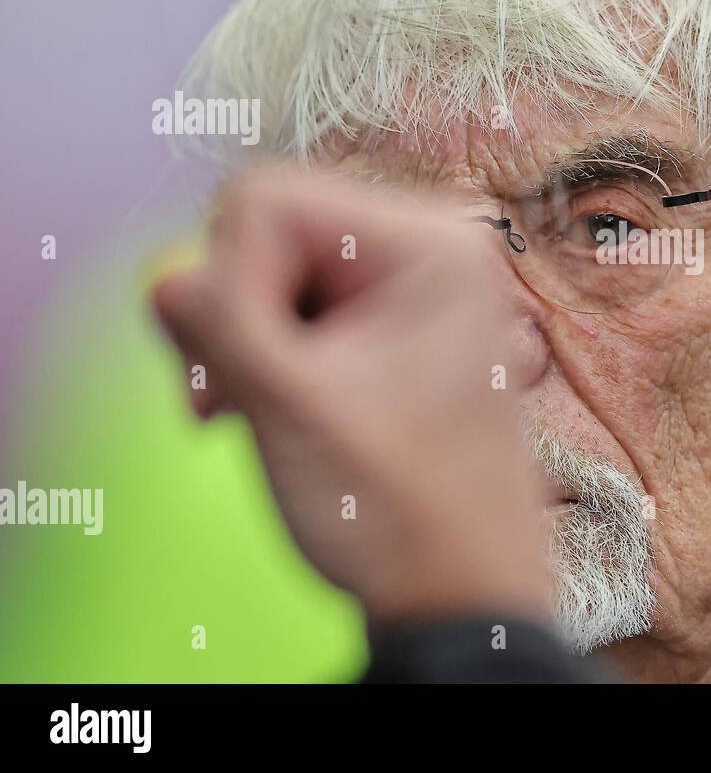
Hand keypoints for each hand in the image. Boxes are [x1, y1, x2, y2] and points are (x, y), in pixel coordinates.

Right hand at [151, 168, 551, 626]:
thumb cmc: (401, 508)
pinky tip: (268, 411)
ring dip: (243, 344)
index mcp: (431, 244)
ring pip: (274, 276)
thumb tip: (168, 276)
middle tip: (227, 400)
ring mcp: (414, 287)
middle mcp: (432, 248)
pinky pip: (299, 309)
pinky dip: (268, 357)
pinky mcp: (394, 326)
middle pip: (270, 233)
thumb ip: (218, 325)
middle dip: (234, 316)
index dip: (229, 282)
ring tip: (250, 416)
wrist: (460, 592)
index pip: (269, 201)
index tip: (247, 366)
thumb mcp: (294, 407)